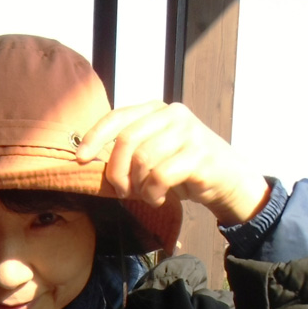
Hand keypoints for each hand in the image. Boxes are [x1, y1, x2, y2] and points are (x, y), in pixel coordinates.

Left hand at [75, 101, 269, 226]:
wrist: (227, 179)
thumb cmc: (183, 167)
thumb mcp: (154, 151)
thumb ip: (129, 148)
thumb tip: (88, 158)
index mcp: (156, 110)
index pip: (118, 117)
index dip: (95, 138)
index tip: (80, 159)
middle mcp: (173, 115)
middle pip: (127, 141)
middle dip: (116, 172)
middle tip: (122, 192)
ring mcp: (188, 133)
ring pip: (143, 160)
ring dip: (138, 186)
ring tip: (146, 195)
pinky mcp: (199, 155)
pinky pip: (161, 176)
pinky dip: (153, 193)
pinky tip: (159, 198)